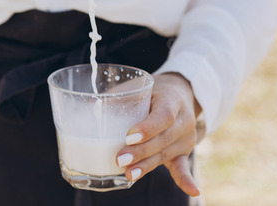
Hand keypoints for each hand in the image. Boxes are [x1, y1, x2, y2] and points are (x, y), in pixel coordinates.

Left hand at [116, 73, 202, 196]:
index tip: (129, 136)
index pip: (163, 115)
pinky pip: (183, 165)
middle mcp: (184, 120)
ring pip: (166, 153)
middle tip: (120, 159)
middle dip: (140, 151)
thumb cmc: (153, 90)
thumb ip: (118, 96)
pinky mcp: (183, 151)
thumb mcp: (139, 86)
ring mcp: (186, 137)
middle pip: (163, 138)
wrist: (182, 93)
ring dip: (146, 165)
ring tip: (128, 173)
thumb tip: (84, 104)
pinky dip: (185, 179)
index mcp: (172, 99)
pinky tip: (192, 191)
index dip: (148, 127)